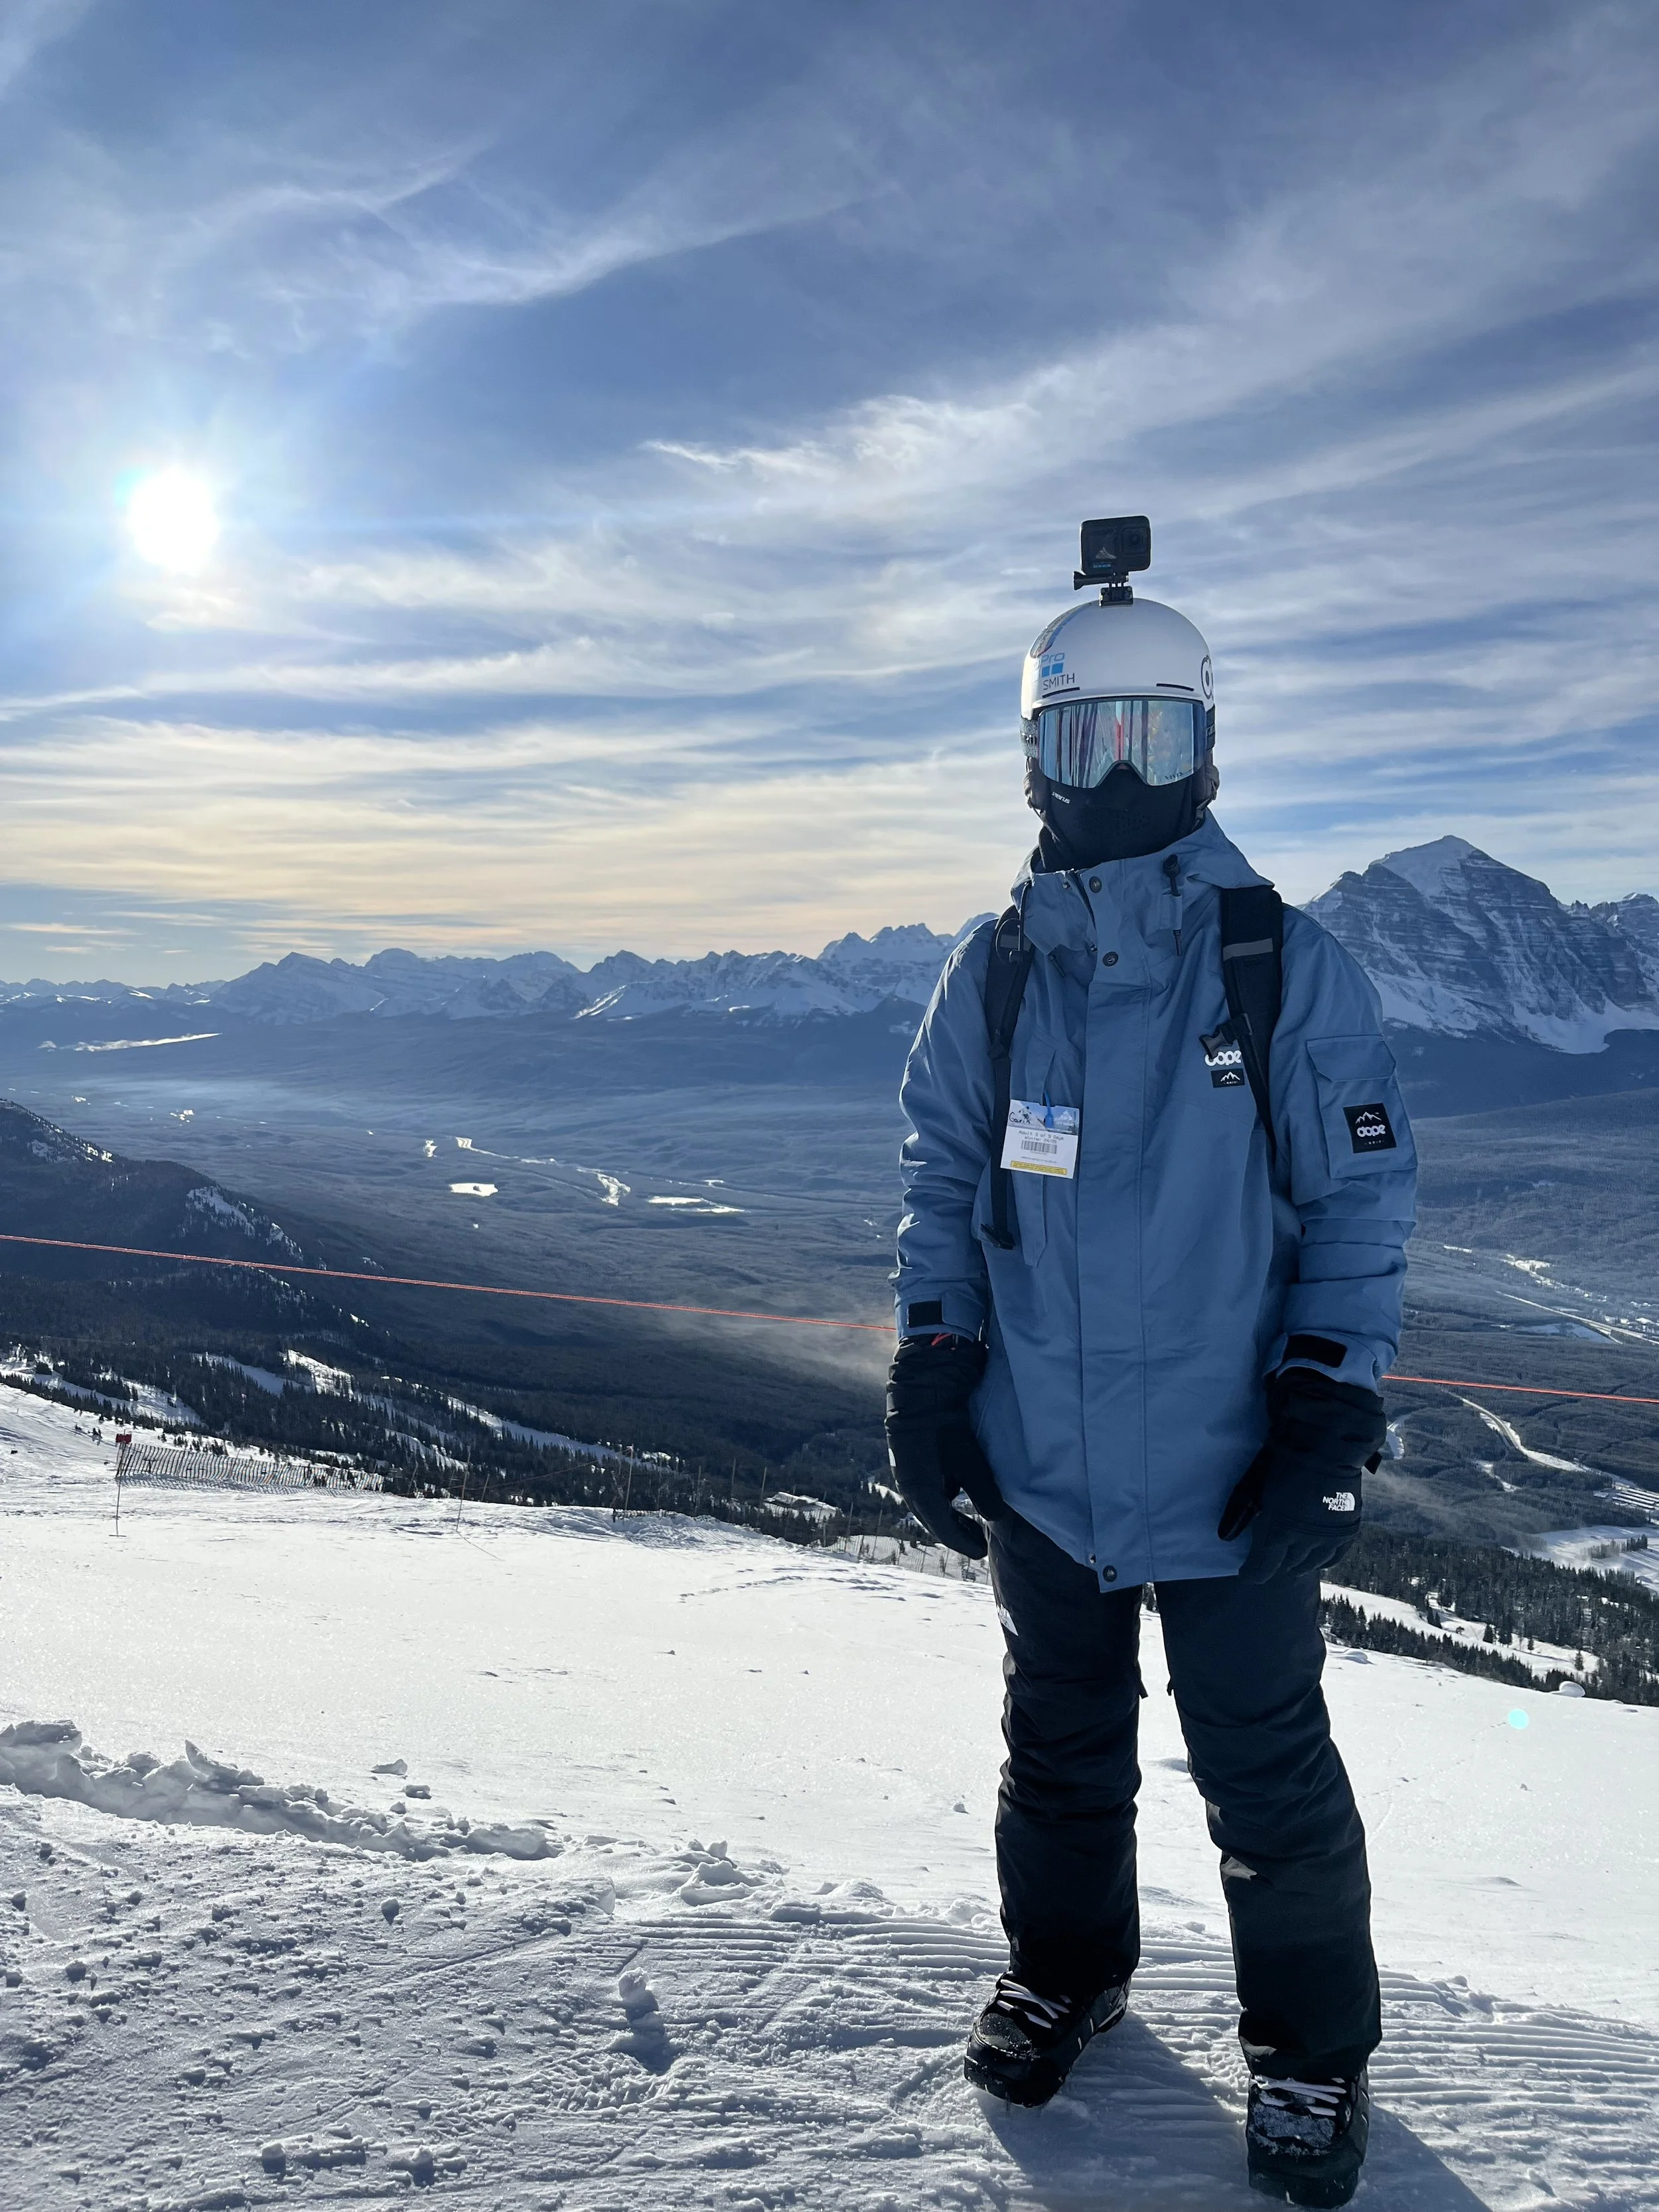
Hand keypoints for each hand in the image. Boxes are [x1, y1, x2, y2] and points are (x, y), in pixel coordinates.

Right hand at [884, 1333, 1005, 1557]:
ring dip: (948, 1513)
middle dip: (955, 1531)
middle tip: (978, 1540)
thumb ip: (983, 1492)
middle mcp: (909, 1483)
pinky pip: (927, 1483)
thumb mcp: (970, 1458)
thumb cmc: (946, 1421)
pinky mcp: (912, 1453)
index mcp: (919, 1489)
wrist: (925, 1380)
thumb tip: (996, 1519)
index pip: (942, 1527)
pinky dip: (943, 1493)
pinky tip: (958, 1489)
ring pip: (929, 1501)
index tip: (981, 1552)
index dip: (963, 1541)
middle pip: (932, 1518)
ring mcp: (908, 1467)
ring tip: (971, 1518)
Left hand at [1219, 1368, 1385, 1583]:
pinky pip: (1333, 1558)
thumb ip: (1242, 1514)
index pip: (1261, 1570)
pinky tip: (1315, 1554)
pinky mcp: (1347, 1531)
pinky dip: (1322, 1559)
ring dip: (1298, 1562)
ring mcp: (1328, 1539)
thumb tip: (1227, 1536)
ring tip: (1291, 1555)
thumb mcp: (1255, 1488)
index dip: (1251, 1573)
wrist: (1327, 1447)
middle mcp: (1304, 1543)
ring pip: (1310, 1565)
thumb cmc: (1283, 1464)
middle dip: (1275, 1563)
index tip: (1246, 1571)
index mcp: (1278, 1533)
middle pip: (1286, 1567)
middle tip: (1270, 1554)